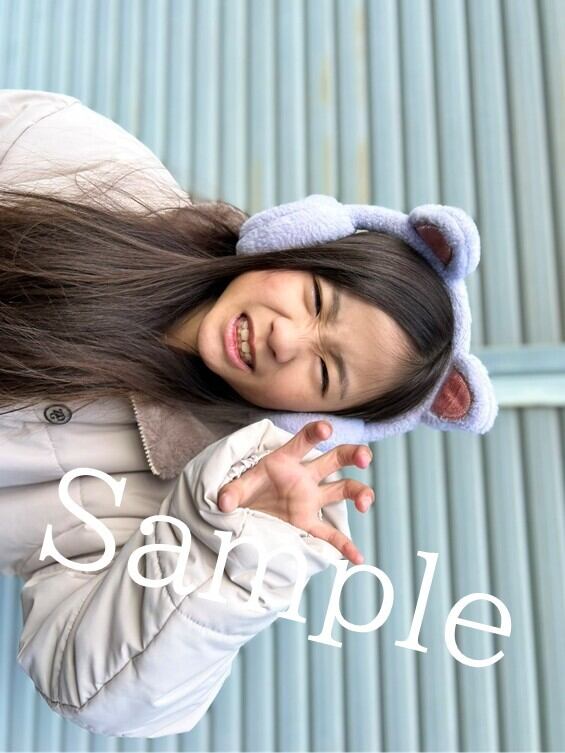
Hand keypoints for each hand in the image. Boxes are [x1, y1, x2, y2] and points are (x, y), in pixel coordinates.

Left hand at [217, 420, 374, 564]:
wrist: (243, 511)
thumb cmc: (245, 490)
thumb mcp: (237, 486)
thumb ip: (233, 491)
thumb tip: (223, 502)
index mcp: (285, 461)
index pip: (304, 441)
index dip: (315, 433)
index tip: (326, 429)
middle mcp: (304, 477)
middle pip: (336, 458)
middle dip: (354, 454)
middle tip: (364, 458)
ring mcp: (310, 499)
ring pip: (344, 489)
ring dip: (360, 492)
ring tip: (365, 503)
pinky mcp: (308, 523)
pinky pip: (331, 533)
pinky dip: (344, 545)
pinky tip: (357, 557)